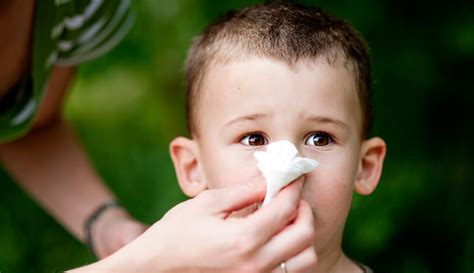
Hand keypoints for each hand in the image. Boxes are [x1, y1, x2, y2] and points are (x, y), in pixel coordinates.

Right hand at [69, 178, 315, 271]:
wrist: (158, 268)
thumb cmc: (177, 233)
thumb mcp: (208, 204)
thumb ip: (244, 191)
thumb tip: (271, 178)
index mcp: (243, 239)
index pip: (285, 208)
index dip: (294, 187)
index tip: (294, 176)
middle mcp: (256, 264)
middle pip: (304, 234)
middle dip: (303, 209)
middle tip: (291, 196)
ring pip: (304, 259)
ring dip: (302, 234)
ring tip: (285, 219)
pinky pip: (290, 272)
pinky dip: (292, 253)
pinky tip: (276, 238)